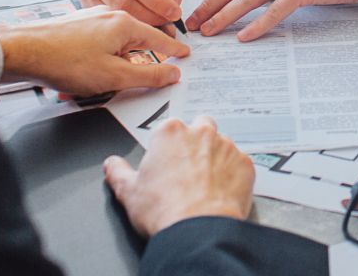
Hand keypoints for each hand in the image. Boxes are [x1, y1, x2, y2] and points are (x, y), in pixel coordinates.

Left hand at [0, 7, 188, 96]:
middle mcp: (110, 16)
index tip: (184, 54)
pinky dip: (98, 62)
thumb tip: (172, 73)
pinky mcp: (76, 27)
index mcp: (125, 24)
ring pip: (115, 45)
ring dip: (114, 65)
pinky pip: (98, 45)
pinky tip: (85, 77)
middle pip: (137, 40)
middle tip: (147, 76)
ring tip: (101, 84)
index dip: (174, 49)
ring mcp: (92, 20)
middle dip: (141, 61)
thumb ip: (148, 76)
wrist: (22, 51)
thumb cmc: (65, 62)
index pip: (159, 38)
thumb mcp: (114, 76)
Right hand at [78, 0, 193, 27]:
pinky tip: (143, 26)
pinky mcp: (85, 5)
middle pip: (123, 1)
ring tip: (159, 25)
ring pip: (115, 14)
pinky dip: (128, 28)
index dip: (157, 0)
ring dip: (141, 24)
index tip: (174, 12)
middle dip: (150, 16)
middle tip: (169, 22)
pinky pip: (108, 21)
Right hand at [103, 117, 254, 236]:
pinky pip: (240, 164)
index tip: (167, 160)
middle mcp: (201, 132)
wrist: (197, 230)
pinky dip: (233, 174)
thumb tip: (112, 164)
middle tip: (188, 167)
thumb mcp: (129, 192)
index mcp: (170, 132)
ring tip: (205, 183)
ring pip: (223, 144)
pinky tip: (221, 191)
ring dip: (216, 158)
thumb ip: (118, 172)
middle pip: (200, 127)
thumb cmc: (164, 210)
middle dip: (196, 142)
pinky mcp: (245, 164)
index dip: (168, 146)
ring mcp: (226, 147)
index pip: (170, 127)